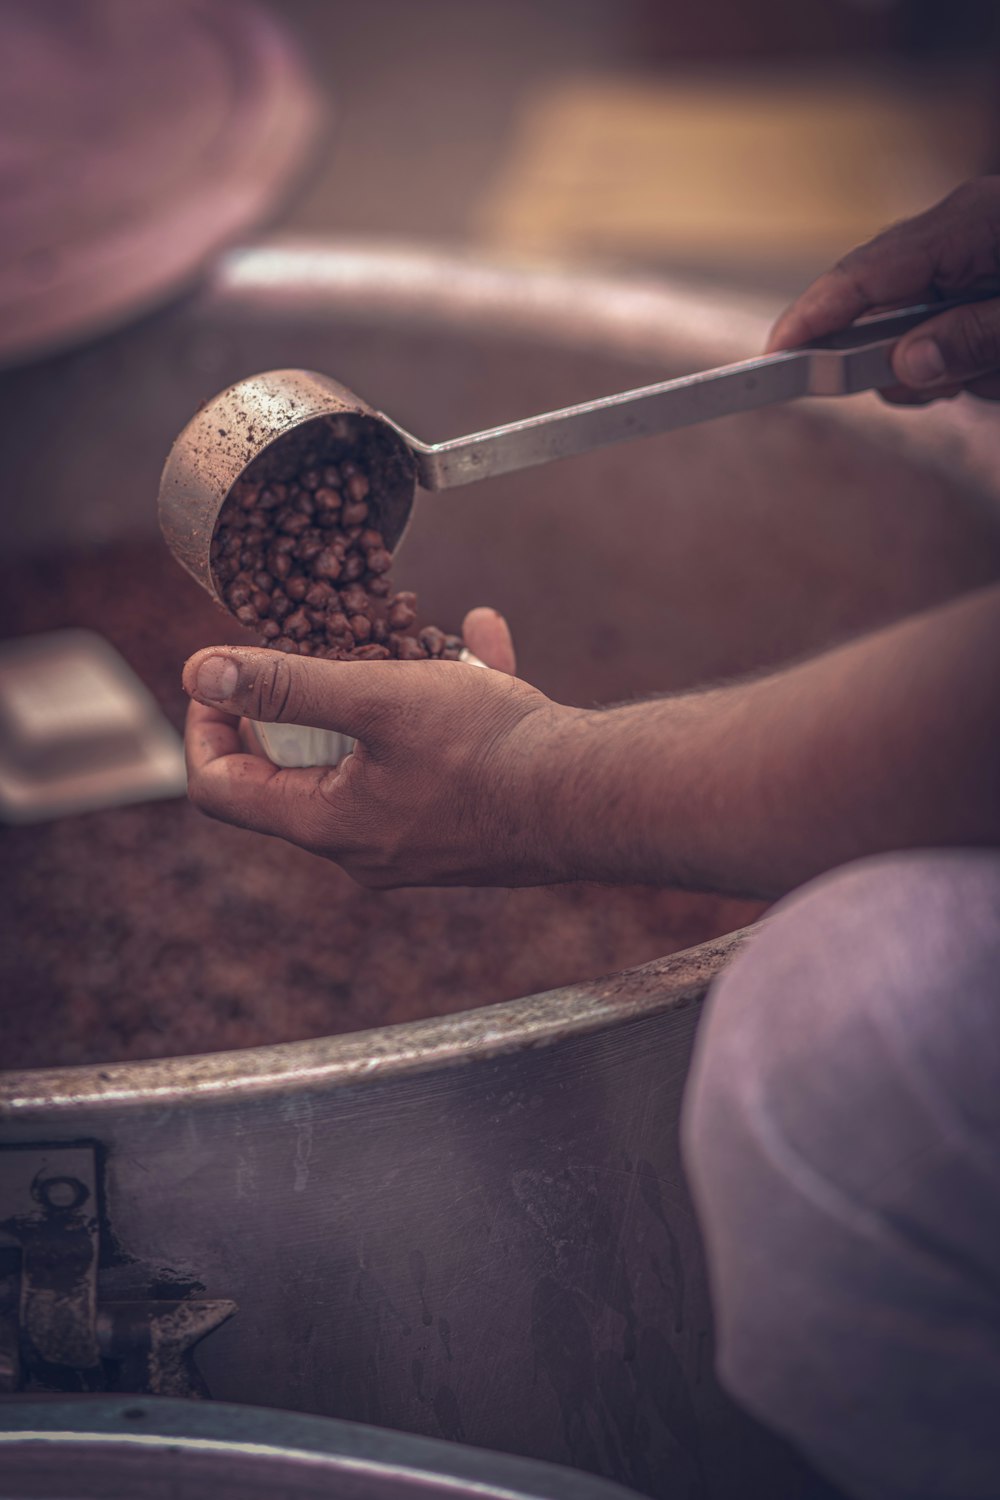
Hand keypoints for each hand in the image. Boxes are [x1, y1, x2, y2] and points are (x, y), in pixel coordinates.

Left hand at [183, 608, 578, 887]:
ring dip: (381, 694)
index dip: (206, 726)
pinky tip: (480, 640)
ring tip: (409, 639)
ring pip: (371, 759)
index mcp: (327, 825)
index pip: (221, 788)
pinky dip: (445, 704)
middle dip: (303, 702)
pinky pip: (434, 763)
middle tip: (320, 650)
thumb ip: (288, 682)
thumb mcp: (379, 698)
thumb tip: (200, 670)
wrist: (596, 796)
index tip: (223, 675)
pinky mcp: (463, 827)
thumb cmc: (489, 751)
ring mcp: (415, 843)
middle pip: (295, 771)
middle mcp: (363, 847)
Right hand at [766, 177, 999, 404]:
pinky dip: (968, 359)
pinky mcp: (982, 271)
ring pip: (916, 325)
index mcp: (968, 223)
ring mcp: (971, 251)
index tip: (773, 360)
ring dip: (946, 364)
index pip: (862, 273)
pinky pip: (947, 324)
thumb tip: (906, 365)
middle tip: (928, 388)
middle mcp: (960, 230)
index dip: (809, 318)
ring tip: (993, 369)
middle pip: (881, 304)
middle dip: (892, 359)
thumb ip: (971, 339)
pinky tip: (996, 362)